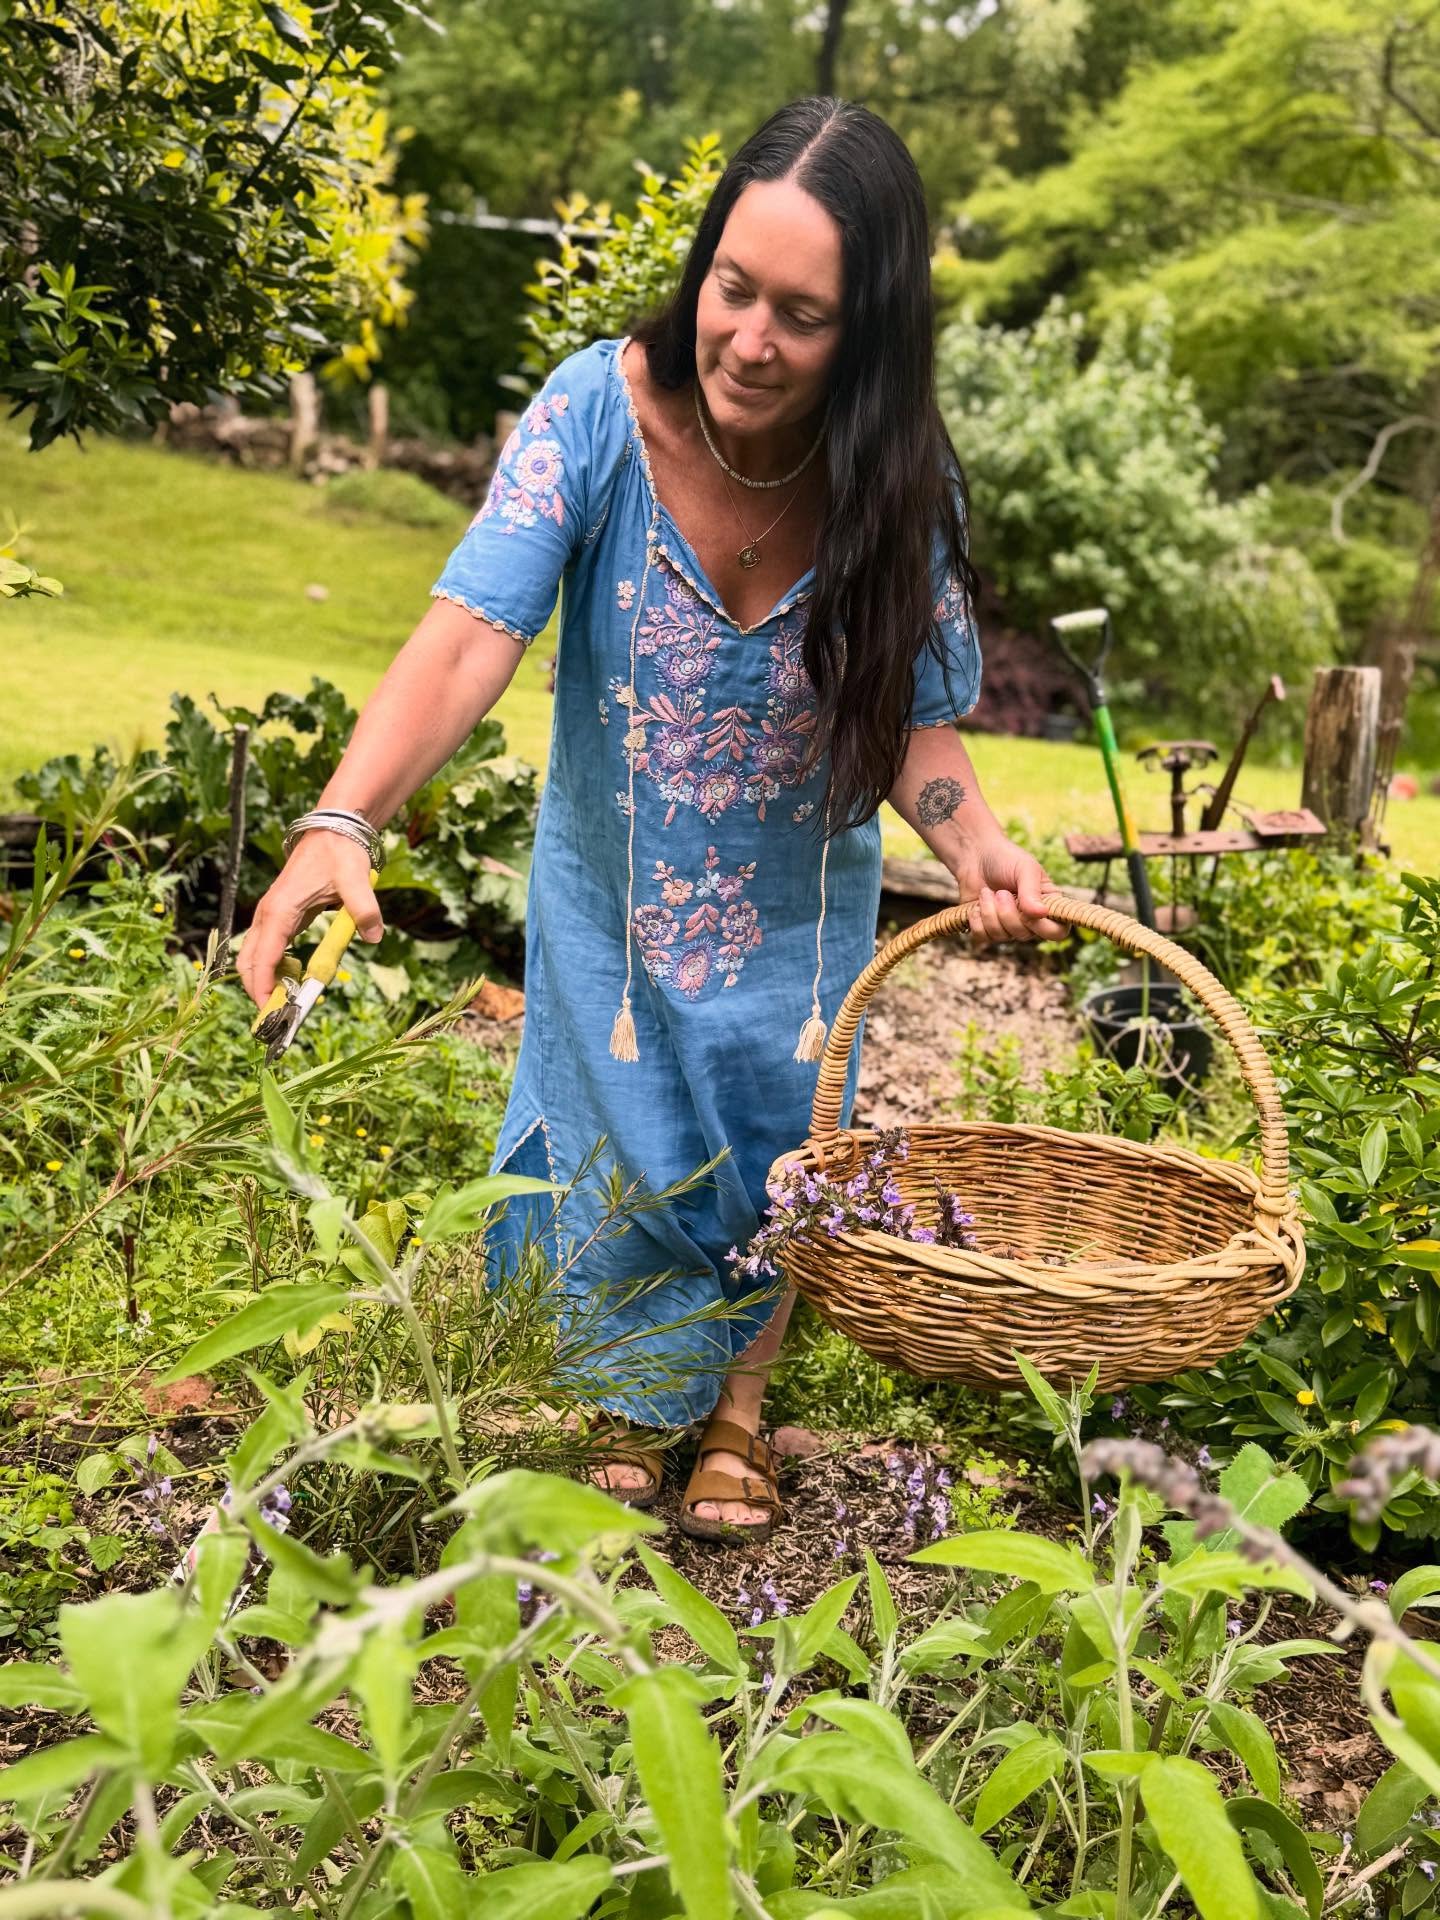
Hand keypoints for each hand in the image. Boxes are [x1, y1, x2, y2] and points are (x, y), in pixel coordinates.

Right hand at [235, 833, 383, 1007]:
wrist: (332, 831)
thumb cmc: (339, 853)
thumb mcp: (354, 879)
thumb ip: (364, 909)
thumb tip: (375, 937)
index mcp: (279, 910)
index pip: (261, 959)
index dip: (262, 989)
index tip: (271, 1015)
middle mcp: (268, 916)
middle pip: (249, 963)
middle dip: (259, 992)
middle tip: (281, 1017)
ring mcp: (270, 917)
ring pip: (255, 958)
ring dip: (267, 981)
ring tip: (293, 999)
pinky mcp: (279, 917)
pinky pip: (269, 949)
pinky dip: (276, 968)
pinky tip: (298, 976)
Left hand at [951, 831, 1067, 946]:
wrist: (975, 856)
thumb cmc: (1006, 859)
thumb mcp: (1024, 868)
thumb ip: (1032, 891)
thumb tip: (1041, 913)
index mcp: (1047, 905)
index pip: (1058, 932)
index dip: (1044, 928)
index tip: (1028, 911)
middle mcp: (1031, 921)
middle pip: (1024, 935)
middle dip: (1007, 913)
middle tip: (1001, 892)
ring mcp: (1008, 926)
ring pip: (1002, 936)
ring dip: (990, 912)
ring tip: (987, 893)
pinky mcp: (987, 929)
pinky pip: (983, 936)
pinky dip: (977, 919)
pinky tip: (977, 904)